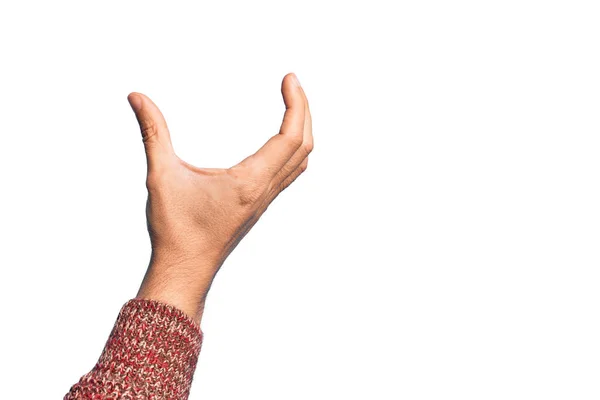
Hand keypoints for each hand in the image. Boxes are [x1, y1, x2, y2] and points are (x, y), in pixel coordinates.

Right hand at [129, 73, 312, 322]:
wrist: (185, 271)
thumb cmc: (175, 230)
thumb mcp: (161, 176)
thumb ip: (152, 133)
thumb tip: (136, 96)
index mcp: (250, 181)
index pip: (290, 136)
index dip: (296, 103)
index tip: (290, 78)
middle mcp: (264, 190)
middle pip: (303, 146)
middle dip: (304, 111)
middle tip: (293, 84)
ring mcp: (264, 200)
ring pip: (299, 162)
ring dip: (302, 131)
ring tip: (294, 106)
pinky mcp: (258, 205)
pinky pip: (288, 174)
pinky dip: (292, 150)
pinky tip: (279, 142)